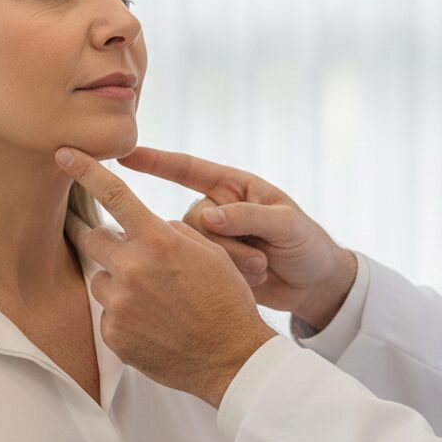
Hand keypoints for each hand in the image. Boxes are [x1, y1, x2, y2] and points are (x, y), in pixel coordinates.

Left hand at [55, 146, 275, 408]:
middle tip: (101, 237)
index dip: (86, 170)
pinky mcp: (113, 335)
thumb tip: (149, 226)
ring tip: (150, 296)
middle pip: (91, 238)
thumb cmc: (226, 298)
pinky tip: (151, 322)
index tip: (64, 154)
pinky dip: (123, 313)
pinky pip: (107, 313)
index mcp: (158, 240)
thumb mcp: (208, 251)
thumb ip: (171, 232)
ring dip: (115, 279)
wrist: (231, 357)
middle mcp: (132, 268)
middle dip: (95, 234)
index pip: (113, 194)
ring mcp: (120, 304)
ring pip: (98, 278)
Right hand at [118, 147, 357, 331]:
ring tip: (260, 269)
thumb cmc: (307, 244)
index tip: (125, 154)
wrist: (316, 286)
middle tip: (259, 258)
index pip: (188, 169)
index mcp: (234, 187)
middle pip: (189, 220)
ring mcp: (214, 241)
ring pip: (191, 250)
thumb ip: (249, 217)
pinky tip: (252, 282)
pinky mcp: (212, 270)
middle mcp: (219, 210)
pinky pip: (199, 272)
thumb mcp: (286, 224)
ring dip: (227, 262)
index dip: (156, 161)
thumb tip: (208, 217)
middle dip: (221, 242)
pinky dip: (226, 278)